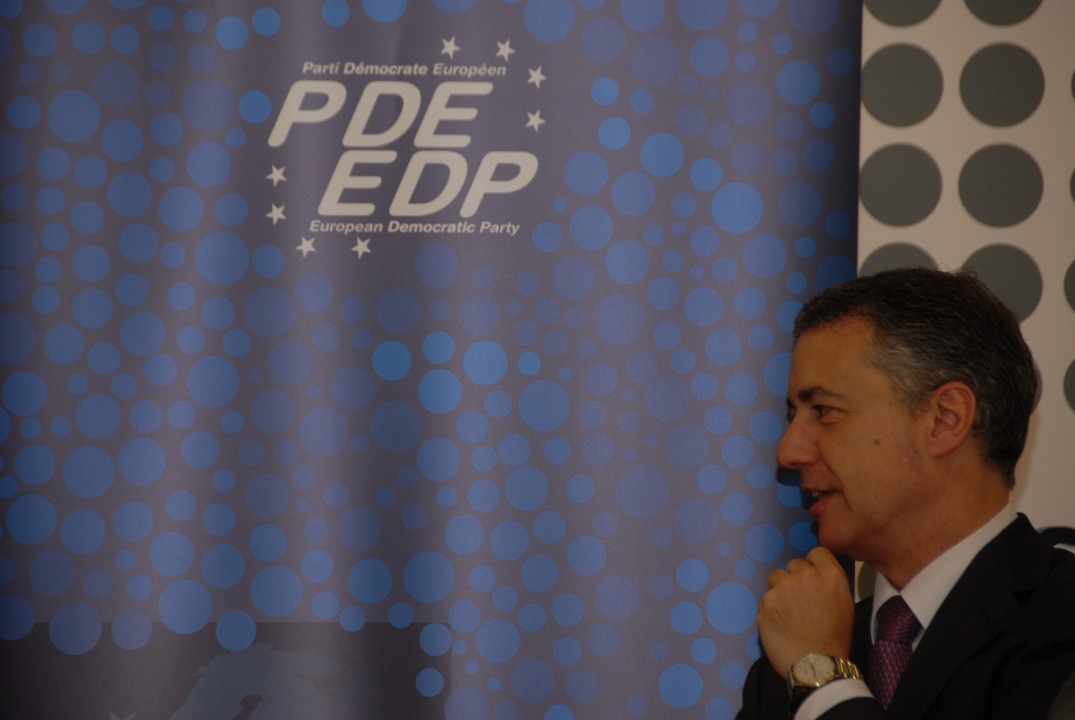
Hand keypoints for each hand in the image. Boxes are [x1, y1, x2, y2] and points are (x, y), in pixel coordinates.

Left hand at [757, 546, 854, 676]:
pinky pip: (767, 596)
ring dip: (780, 589)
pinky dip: (771, 607)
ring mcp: (783, 587)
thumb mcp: (844, 602)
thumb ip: (829, 582)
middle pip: (795, 564)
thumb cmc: (834, 637)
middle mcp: (805, 575)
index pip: (817, 552)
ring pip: (776, 577)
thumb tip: (816, 572)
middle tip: (800, 600)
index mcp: (829, 574)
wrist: (816, 664)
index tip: (813, 579)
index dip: (814, 565)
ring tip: (788, 611)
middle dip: (796, 579)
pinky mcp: (766, 601)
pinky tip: (780, 622)